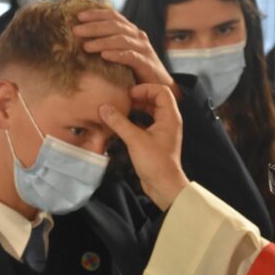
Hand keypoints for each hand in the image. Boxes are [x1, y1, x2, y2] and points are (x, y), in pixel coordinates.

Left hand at [73, 9, 181, 98]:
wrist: (160, 87)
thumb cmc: (136, 70)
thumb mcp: (121, 54)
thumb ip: (108, 45)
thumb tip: (81, 41)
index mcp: (131, 31)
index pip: (113, 16)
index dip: (96, 14)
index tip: (78, 16)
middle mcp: (138, 36)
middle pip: (114, 25)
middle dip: (93, 27)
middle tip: (75, 31)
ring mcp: (143, 49)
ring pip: (121, 39)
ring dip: (102, 41)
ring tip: (86, 46)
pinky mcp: (146, 63)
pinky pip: (130, 56)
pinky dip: (117, 54)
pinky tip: (104, 56)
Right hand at [99, 83, 188, 210]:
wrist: (164, 185)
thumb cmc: (155, 162)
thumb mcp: (135, 139)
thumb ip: (119, 122)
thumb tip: (104, 108)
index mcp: (170, 117)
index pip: (161, 91)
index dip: (145, 89)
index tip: (130, 94)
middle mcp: (169, 122)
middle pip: (156, 100)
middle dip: (139, 97)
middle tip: (123, 100)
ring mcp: (163, 131)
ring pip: (150, 112)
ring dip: (137, 109)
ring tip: (121, 109)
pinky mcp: (156, 140)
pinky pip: (146, 123)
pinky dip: (136, 120)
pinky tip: (123, 124)